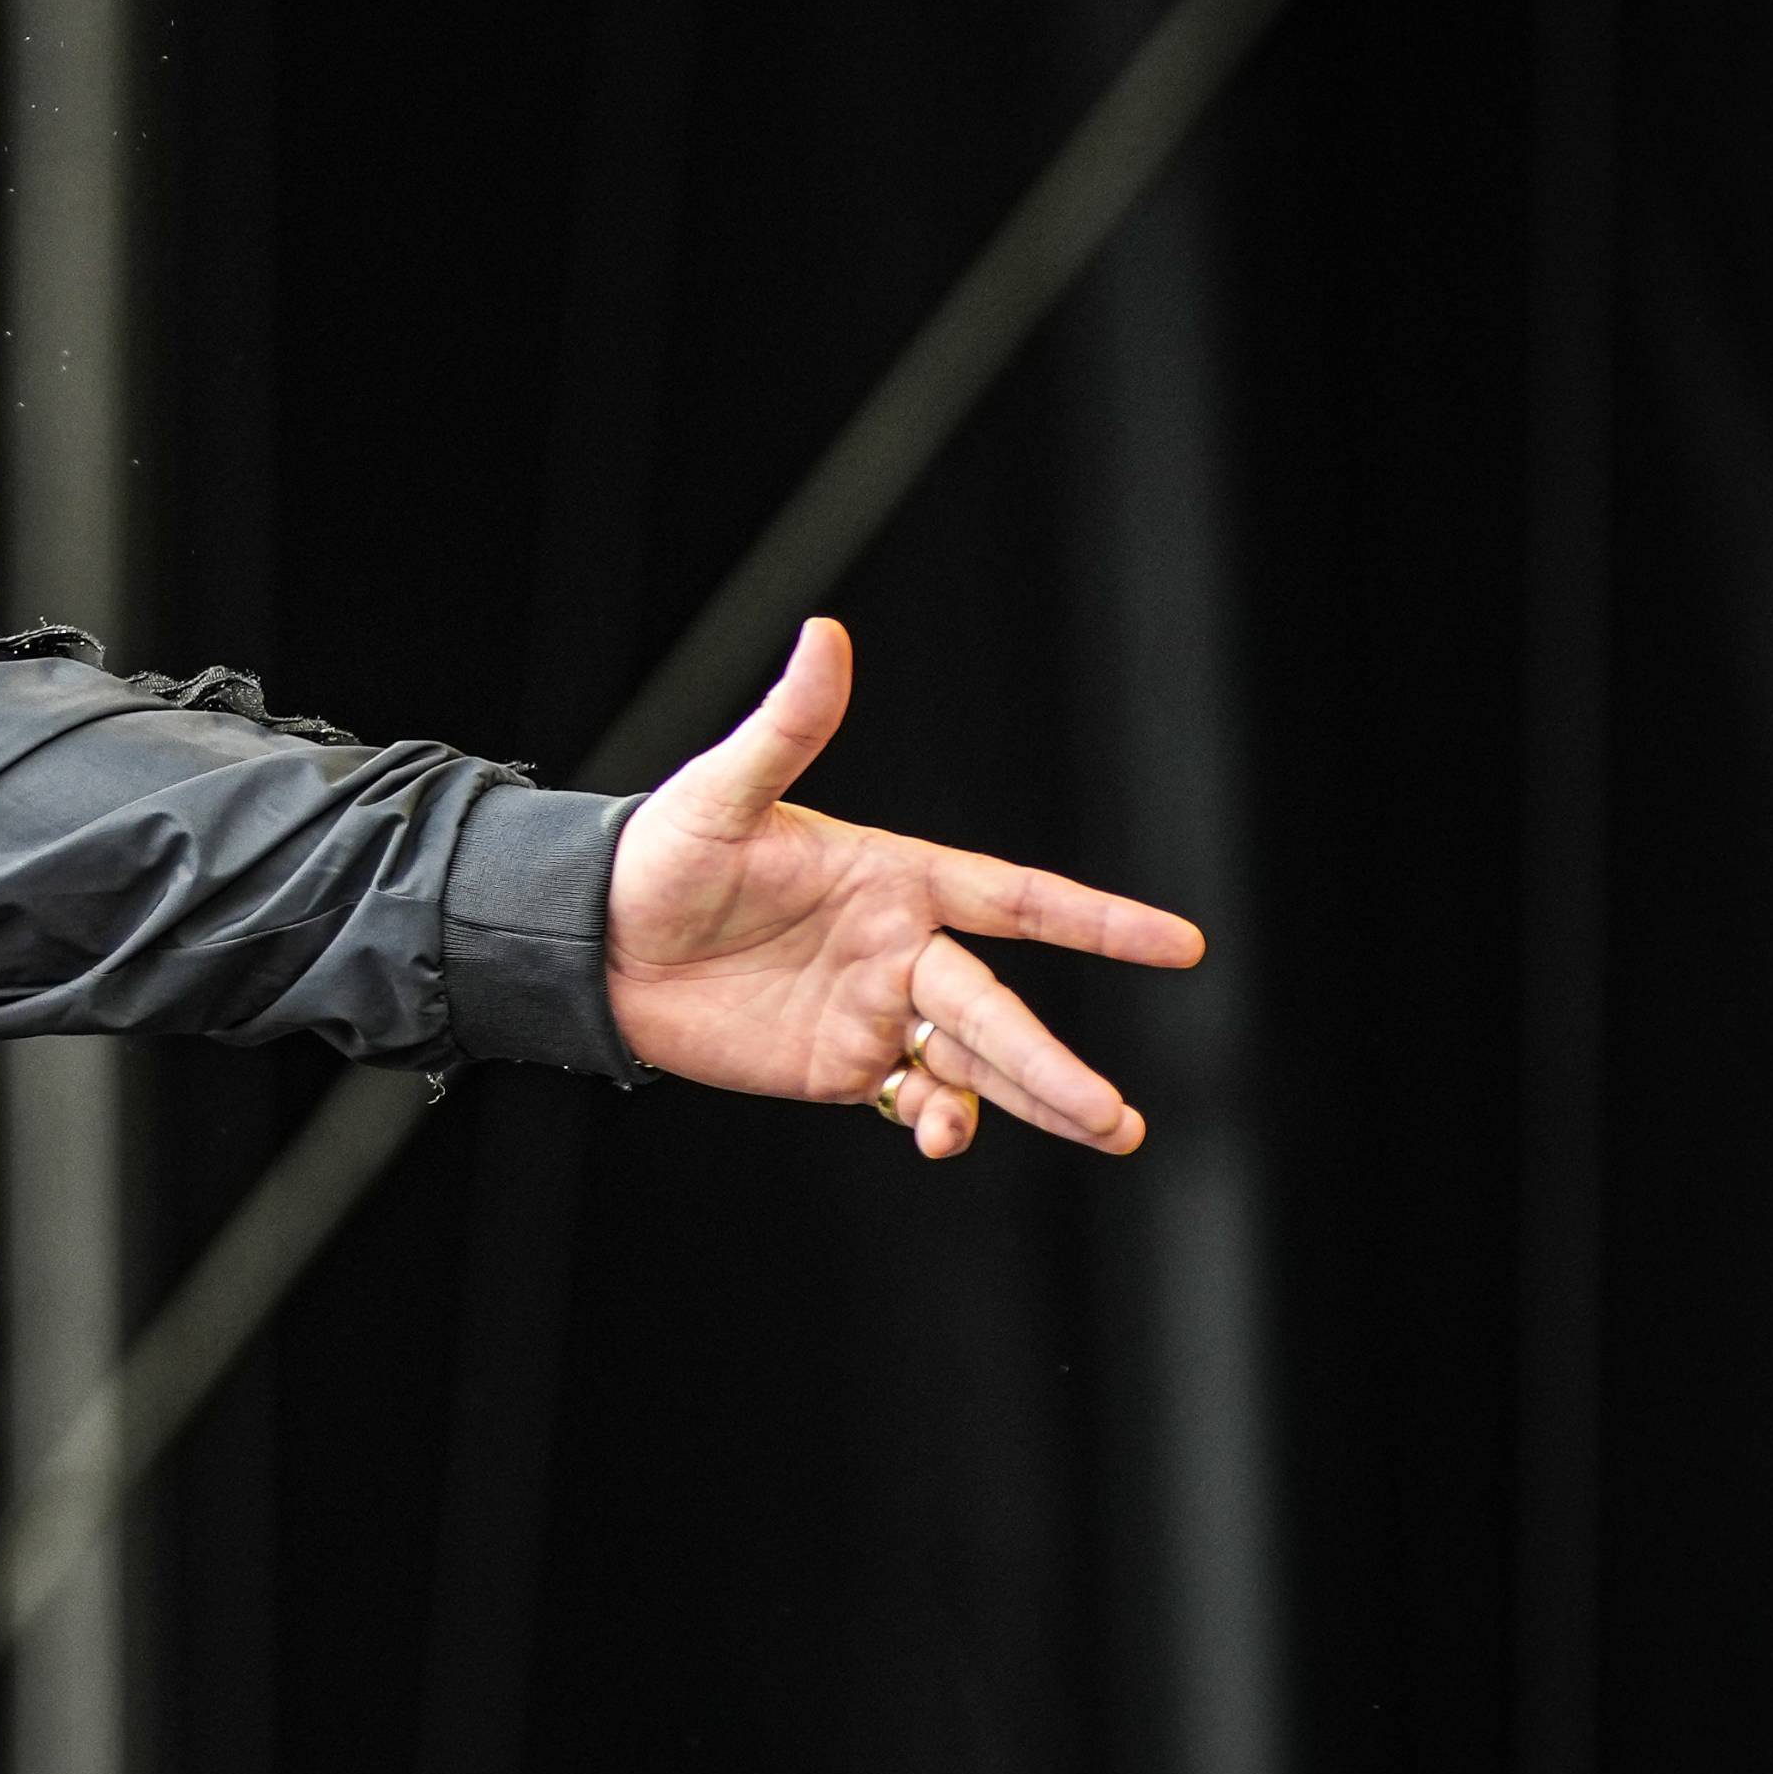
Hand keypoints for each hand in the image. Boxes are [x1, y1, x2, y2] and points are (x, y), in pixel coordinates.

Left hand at [602, 619, 1202, 1159]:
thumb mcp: (722, 793)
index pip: (1018, 898)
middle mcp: (901, 946)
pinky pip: (912, 1098)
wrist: (591, 943)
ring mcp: (875, 1009)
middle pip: (1000, 1007)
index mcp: (896, 877)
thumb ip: (788, 728)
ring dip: (1034, 1096)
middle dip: (1057, 1061)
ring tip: (1103, 1132)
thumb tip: (824, 635)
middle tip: (1117, 1116)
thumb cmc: (657, 855)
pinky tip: (944, 1138)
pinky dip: (941, 1120)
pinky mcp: (838, 1064)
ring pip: (975, 1060)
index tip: (1181, 944)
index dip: (1099, 921)